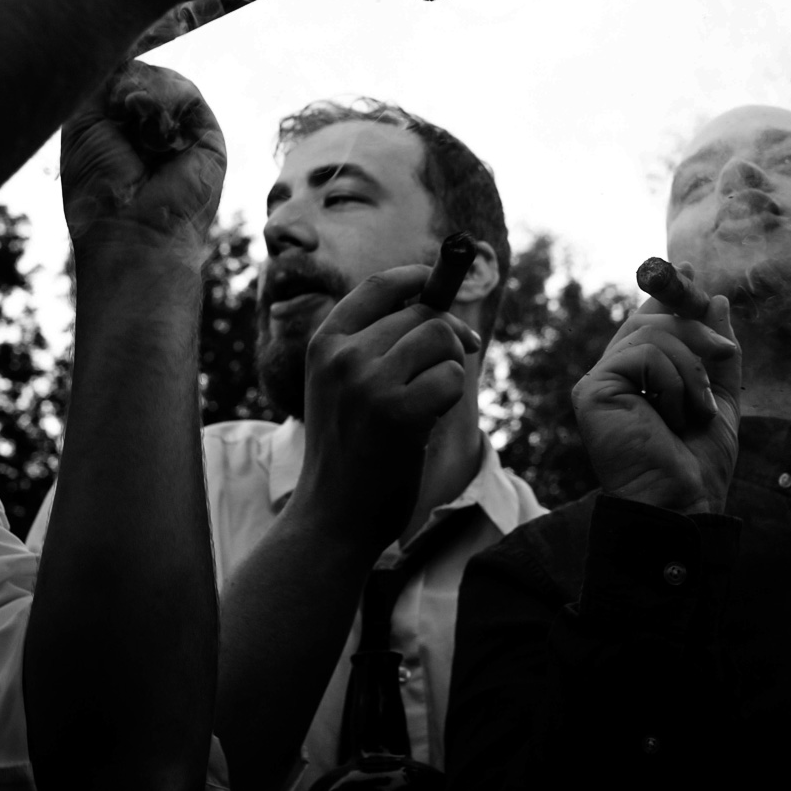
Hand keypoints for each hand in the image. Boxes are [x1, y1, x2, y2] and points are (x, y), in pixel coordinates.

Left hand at [61, 61, 225, 269]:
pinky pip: (186, 93)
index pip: (119, 77)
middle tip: (119, 111)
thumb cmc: (97, 187)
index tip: (100, 54)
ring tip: (135, 126)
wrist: (131, 230)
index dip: (112, 64)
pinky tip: (155, 136)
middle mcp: (151, 127)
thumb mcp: (82, 122)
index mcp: (119, 127)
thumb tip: (126, 49)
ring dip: (142, 95)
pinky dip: (164, 104)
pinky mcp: (208, 136)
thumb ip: (100, 80)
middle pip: (139, 71)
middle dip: (123, 84)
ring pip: (162, 78)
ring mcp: (181, 131)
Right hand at [295, 265, 482, 550]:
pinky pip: (452, 378)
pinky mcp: (398, 413)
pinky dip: (452, 398)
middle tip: (465, 353)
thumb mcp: (344, 387)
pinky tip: (427, 423)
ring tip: (430, 400)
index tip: (438, 278)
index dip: (415, 277)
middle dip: (451, 333)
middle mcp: (343, 356)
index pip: (377, 287)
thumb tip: (442, 309)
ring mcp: (368, 383)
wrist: (334, 514)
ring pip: (441, 339)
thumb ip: (378, 345)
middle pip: (421, 314)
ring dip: (451, 367)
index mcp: (324, 344)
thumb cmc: (350, 450)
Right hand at [572, 283, 740, 513]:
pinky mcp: (593, 390)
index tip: (692, 270)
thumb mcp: (720, 397)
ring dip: (692, 369)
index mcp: (639, 377)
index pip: (650, 322)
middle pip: (653, 320)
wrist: (683, 500)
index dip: (670, 295)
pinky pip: (643, 353)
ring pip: (653, 333)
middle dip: (696, 327)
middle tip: (723, 355)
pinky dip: (673, 380)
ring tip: (698, 410)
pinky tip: (673, 415)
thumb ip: (716, 351)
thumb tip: (715, 298)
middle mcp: (614, 375)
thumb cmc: (698, 461)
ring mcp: (600, 381)